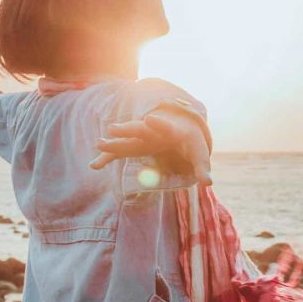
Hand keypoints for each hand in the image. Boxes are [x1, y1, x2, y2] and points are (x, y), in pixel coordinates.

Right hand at [89, 111, 212, 185]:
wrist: (181, 127)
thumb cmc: (191, 142)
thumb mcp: (199, 153)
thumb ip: (202, 168)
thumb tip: (208, 183)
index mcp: (171, 131)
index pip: (165, 126)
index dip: (159, 123)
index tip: (150, 119)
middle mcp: (154, 132)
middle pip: (139, 129)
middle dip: (127, 129)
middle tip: (112, 128)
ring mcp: (142, 138)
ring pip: (126, 139)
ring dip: (113, 142)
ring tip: (98, 143)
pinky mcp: (136, 146)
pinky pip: (120, 152)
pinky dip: (108, 157)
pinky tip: (95, 165)